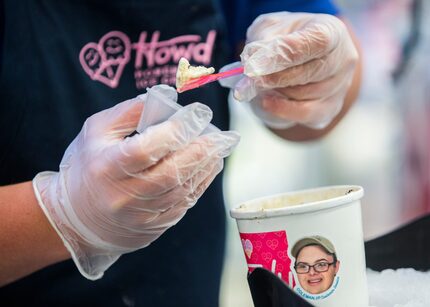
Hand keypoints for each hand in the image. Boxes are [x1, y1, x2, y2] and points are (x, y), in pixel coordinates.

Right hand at [33, 86, 239, 278]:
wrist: (78, 218)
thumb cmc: (89, 166)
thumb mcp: (97, 132)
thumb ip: (129, 112)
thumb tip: (167, 95)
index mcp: (108, 167)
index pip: (147, 149)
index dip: (177, 130)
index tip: (200, 112)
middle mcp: (125, 195)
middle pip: (172, 173)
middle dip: (203, 151)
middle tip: (226, 135)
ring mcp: (141, 215)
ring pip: (183, 190)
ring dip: (207, 166)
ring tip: (222, 147)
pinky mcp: (154, 226)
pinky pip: (184, 203)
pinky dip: (201, 183)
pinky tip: (210, 166)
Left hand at [222, 12, 358, 128]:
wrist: (295, 62)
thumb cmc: (284, 40)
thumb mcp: (269, 29)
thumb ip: (262, 41)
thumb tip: (254, 61)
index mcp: (331, 30)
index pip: (318, 41)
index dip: (288, 52)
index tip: (260, 61)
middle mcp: (343, 59)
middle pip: (311, 72)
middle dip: (277, 76)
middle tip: (253, 77)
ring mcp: (339, 86)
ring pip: (304, 94)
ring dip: (278, 91)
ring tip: (263, 83)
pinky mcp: (330, 109)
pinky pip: (305, 114)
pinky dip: (282, 108)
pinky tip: (267, 101)